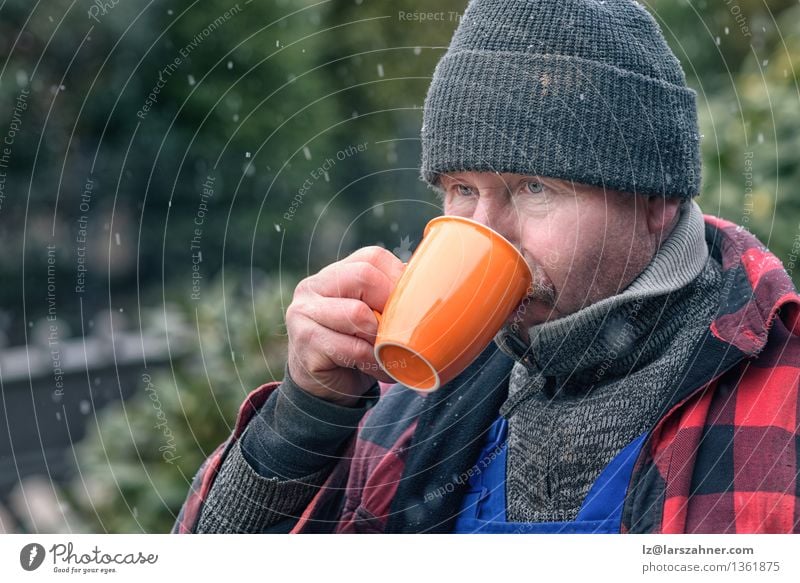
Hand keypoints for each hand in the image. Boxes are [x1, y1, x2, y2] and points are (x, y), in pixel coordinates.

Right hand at [285, 246, 404, 405]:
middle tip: (399, 330)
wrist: (324, 387)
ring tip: (389, 354)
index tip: (410, 306)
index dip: (398, 280)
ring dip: (382, 339)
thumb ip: (388, 298)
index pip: (372, 258)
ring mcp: (303, 313)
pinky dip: (373, 361)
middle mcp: (313, 287)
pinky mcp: (304, 342)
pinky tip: (378, 369)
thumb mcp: (370, 316)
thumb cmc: (355, 346)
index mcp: (334, 274)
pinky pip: (352, 348)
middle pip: (364, 277)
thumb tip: (431, 285)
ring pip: (358, 314)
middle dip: (390, 306)